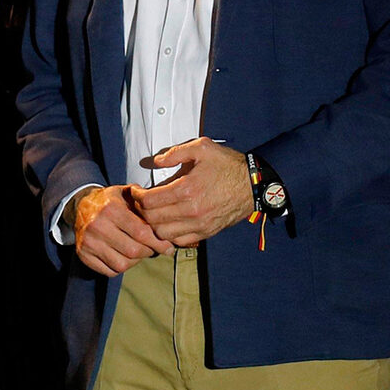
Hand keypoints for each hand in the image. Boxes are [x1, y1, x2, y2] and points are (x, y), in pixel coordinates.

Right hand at [71, 184, 172, 275]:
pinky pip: (110, 271)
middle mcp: (97, 226)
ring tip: (138, 252)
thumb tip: (168, 220)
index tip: (167, 247)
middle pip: (134, 251)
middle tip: (153, 249)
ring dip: (135, 262)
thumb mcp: (126, 193)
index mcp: (110, 209)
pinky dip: (120, 268)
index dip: (158, 243)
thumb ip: (146, 204)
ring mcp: (88, 242)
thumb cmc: (109, 202)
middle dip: (149, 252)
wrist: (80, 206)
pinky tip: (123, 256)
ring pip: (122, 264)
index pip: (141, 233)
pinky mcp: (83, 254)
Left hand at [129, 138, 254, 246]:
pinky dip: (169, 234)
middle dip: (141, 210)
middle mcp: (191, 211)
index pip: (149, 201)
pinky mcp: (207, 232)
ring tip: (153, 213)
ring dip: (153, 224)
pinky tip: (168, 222)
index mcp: (187, 189)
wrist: (254, 184)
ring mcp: (200, 224)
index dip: (136, 196)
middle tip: (140, 202)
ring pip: (163, 233)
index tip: (135, 191)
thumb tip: (155, 162)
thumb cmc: (228, 165)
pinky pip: (180, 241)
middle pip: (152, 219)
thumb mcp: (202, 148)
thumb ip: (175, 153)